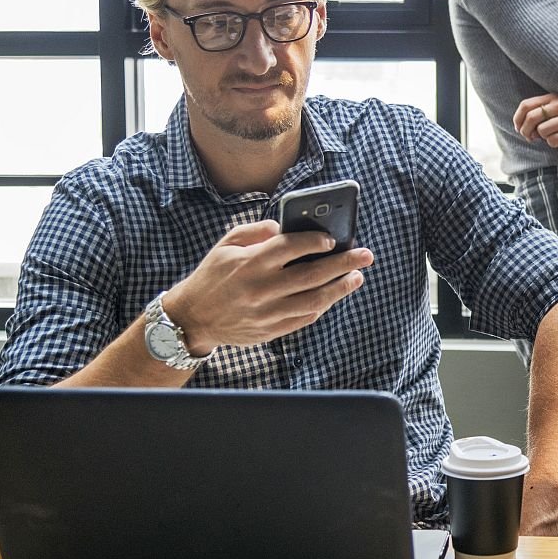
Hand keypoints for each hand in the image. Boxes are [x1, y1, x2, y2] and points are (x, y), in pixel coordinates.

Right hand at [163, 219, 373, 353]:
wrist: (192, 318)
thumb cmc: (213, 276)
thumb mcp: (226, 245)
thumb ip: (255, 231)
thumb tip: (284, 227)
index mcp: (250, 263)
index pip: (290, 247)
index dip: (315, 242)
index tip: (333, 239)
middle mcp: (261, 288)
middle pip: (311, 275)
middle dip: (343, 264)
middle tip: (365, 255)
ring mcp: (267, 312)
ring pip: (314, 300)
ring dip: (340, 288)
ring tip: (356, 277)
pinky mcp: (270, 331)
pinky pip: (304, 318)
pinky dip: (322, 306)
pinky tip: (334, 294)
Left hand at [513, 93, 557, 153]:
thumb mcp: (553, 114)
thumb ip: (536, 115)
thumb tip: (519, 127)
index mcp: (554, 97)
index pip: (526, 105)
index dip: (518, 119)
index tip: (518, 129)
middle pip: (532, 118)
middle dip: (526, 131)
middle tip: (530, 138)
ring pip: (542, 130)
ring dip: (543, 138)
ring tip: (551, 137)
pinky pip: (553, 141)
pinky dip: (553, 144)